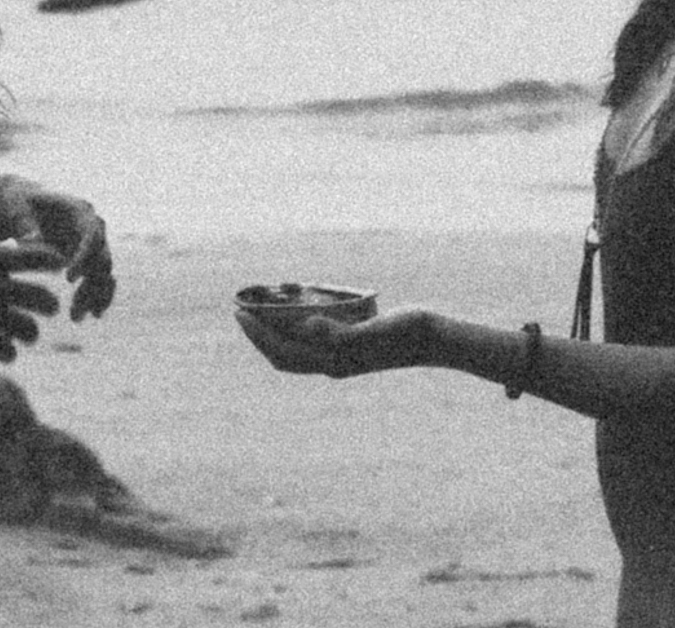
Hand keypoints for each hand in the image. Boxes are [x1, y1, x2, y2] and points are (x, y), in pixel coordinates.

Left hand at [0, 177, 115, 319]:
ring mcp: (92, 242)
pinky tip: (92, 314)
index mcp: (79, 209)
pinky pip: (99, 277)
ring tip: (77, 318)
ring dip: (95, 295)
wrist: (20, 200)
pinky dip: (97, 294)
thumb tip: (29, 239)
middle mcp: (93, 225)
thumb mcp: (14, 203)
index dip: (83, 256)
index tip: (68, 279)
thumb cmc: (15, 199)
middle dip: (91, 286)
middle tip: (73, 313)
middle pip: (102, 257)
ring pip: (103, 272)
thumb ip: (22, 219)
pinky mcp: (86, 256)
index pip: (91, 234)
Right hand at [0, 222, 64, 361]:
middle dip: (50, 303)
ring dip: (31, 332)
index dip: (52, 260)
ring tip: (28, 333)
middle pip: (43, 299)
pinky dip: (9, 352)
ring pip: (28, 330)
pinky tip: (5, 350)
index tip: (53, 264)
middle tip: (50, 306)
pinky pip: (4, 351)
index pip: (39, 257)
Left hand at [233, 307, 431, 378]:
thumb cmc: (405, 332)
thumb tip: (306, 327)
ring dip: (277, 332)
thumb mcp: (372, 329)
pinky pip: (315, 340)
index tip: (239, 313)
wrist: (435, 340)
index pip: (281, 352)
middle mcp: (333, 365)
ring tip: (265, 308)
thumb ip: (339, 333)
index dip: (256, 335)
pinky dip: (298, 327)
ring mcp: (343, 358)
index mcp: (332, 363)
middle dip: (259, 335)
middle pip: (283, 355)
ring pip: (297, 349)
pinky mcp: (354, 346)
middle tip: (242, 309)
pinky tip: (302, 308)